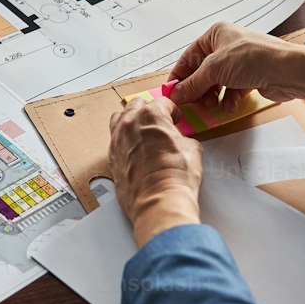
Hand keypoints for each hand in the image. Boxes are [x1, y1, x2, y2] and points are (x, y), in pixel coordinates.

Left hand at [108, 96, 202, 247]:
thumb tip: (180, 141)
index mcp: (151, 115)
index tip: (176, 118)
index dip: (173, 110)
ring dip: (131, 120)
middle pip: (136, 105)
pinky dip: (124, 140)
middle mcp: (130, 124)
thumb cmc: (175, 177)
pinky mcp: (112, 157)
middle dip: (149, 111)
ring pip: (119, 118)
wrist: (159, 201)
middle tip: (159, 122)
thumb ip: (183, 137)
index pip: (162, 102)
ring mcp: (117, 140)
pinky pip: (115, 140)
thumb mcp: (192, 149)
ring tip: (142, 131)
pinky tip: (134, 149)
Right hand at [168, 22, 304, 115]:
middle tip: (190, 104)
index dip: (180, 75)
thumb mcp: (214, 69)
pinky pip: (232, 90)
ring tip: (210, 106)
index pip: (189, 56)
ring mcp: (240, 62)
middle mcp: (227, 46)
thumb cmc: (255, 58)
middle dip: (197, 89)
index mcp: (217, 34)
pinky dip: (228, 99)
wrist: (287, 71)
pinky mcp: (251, 77)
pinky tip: (229, 105)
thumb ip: (193, 83)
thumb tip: (176, 93)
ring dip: (212, 96)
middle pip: (202, 71)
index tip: (172, 92)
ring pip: (217, 83)